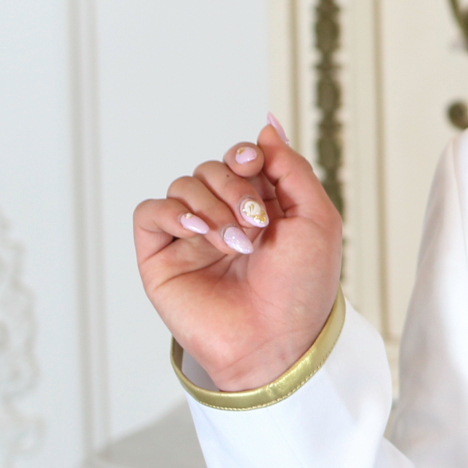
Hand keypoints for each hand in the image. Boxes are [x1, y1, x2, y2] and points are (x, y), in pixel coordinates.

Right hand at [133, 118, 342, 391]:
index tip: (254, 165)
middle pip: (212, 167)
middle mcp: (225, 217)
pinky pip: (151, 211)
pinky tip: (201, 235)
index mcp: (263, 206)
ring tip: (236, 244)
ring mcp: (192, 237)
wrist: (276, 340)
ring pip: (184, 184)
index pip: (241, 158)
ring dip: (213, 206)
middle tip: (257, 223)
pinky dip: (175, 214)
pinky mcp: (162, 256)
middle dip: (234, 186)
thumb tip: (267, 127)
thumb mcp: (316, 219)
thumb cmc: (302, 288)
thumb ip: (293, 168)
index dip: (245, 154)